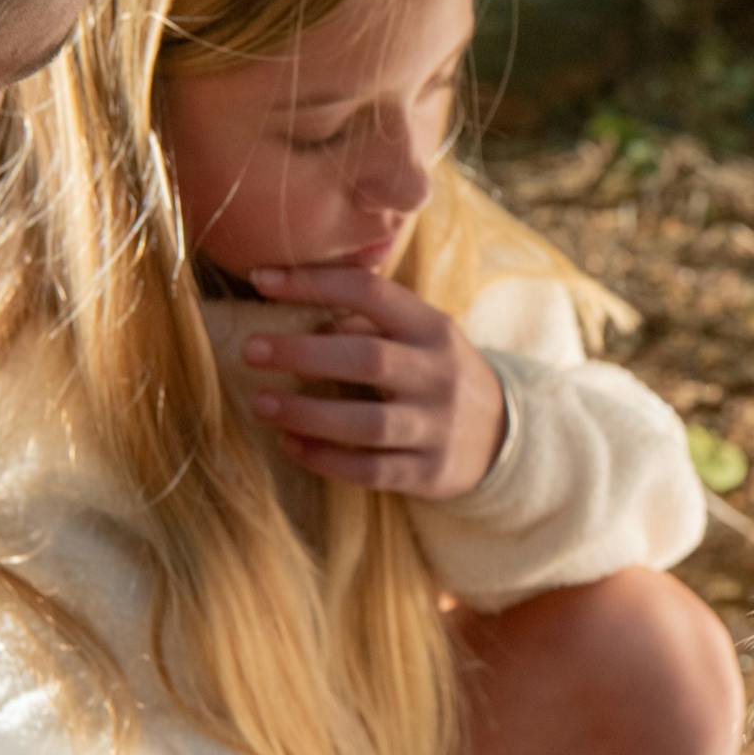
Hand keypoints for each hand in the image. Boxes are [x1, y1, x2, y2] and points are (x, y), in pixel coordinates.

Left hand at [242, 263, 505, 498]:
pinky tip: (291, 445)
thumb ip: (368, 321)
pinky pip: (370, 470)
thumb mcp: (420, 336)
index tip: (261, 282)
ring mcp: (437, 427)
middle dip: (303, 354)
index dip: (315, 284)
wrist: (502, 436)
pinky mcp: (429, 473)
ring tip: (260, 405)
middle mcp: (439, 374)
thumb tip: (297, 311)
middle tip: (251, 350)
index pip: (371, 293)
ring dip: (307, 414)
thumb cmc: (437, 374)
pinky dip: (325, 459)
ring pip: (367, 423)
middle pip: (368, 359)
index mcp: (433, 328)